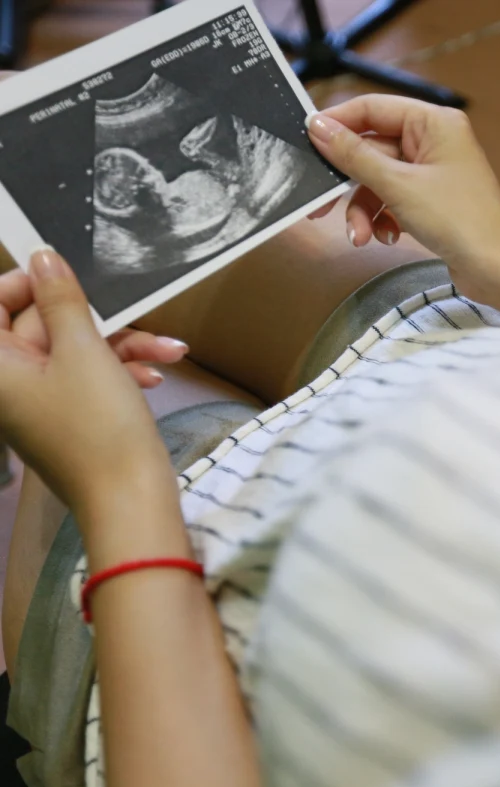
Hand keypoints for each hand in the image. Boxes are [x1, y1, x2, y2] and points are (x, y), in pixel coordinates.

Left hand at [0, 250, 175, 517]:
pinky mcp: (67, 415)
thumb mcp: (84, 351)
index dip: (32, 283)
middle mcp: (8, 380)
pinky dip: (120, 371)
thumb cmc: (99, 426)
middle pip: (41, 324)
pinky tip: (155, 376)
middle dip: (97, 320)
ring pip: (73, 350)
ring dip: (121, 345)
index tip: (74, 280)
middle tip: (143, 317)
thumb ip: (61, 300)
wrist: (129, 501)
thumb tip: (42, 256)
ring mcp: (38, 400)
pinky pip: (85, 377)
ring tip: (168, 351)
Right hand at [305, 96, 499, 304]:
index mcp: (432, 122)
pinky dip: (383, 219)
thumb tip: (317, 127)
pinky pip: (393, 201)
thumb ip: (355, 156)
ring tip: (361, 236)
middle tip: (318, 206)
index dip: (337, 124)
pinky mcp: (432, 202)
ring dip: (364, 210)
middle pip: (371, 149)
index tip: (304, 143)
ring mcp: (433, 173)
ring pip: (378, 181)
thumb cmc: (460, 220)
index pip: (372, 108)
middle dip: (348, 183)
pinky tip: (386, 238)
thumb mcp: (399, 185)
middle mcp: (433, 141)